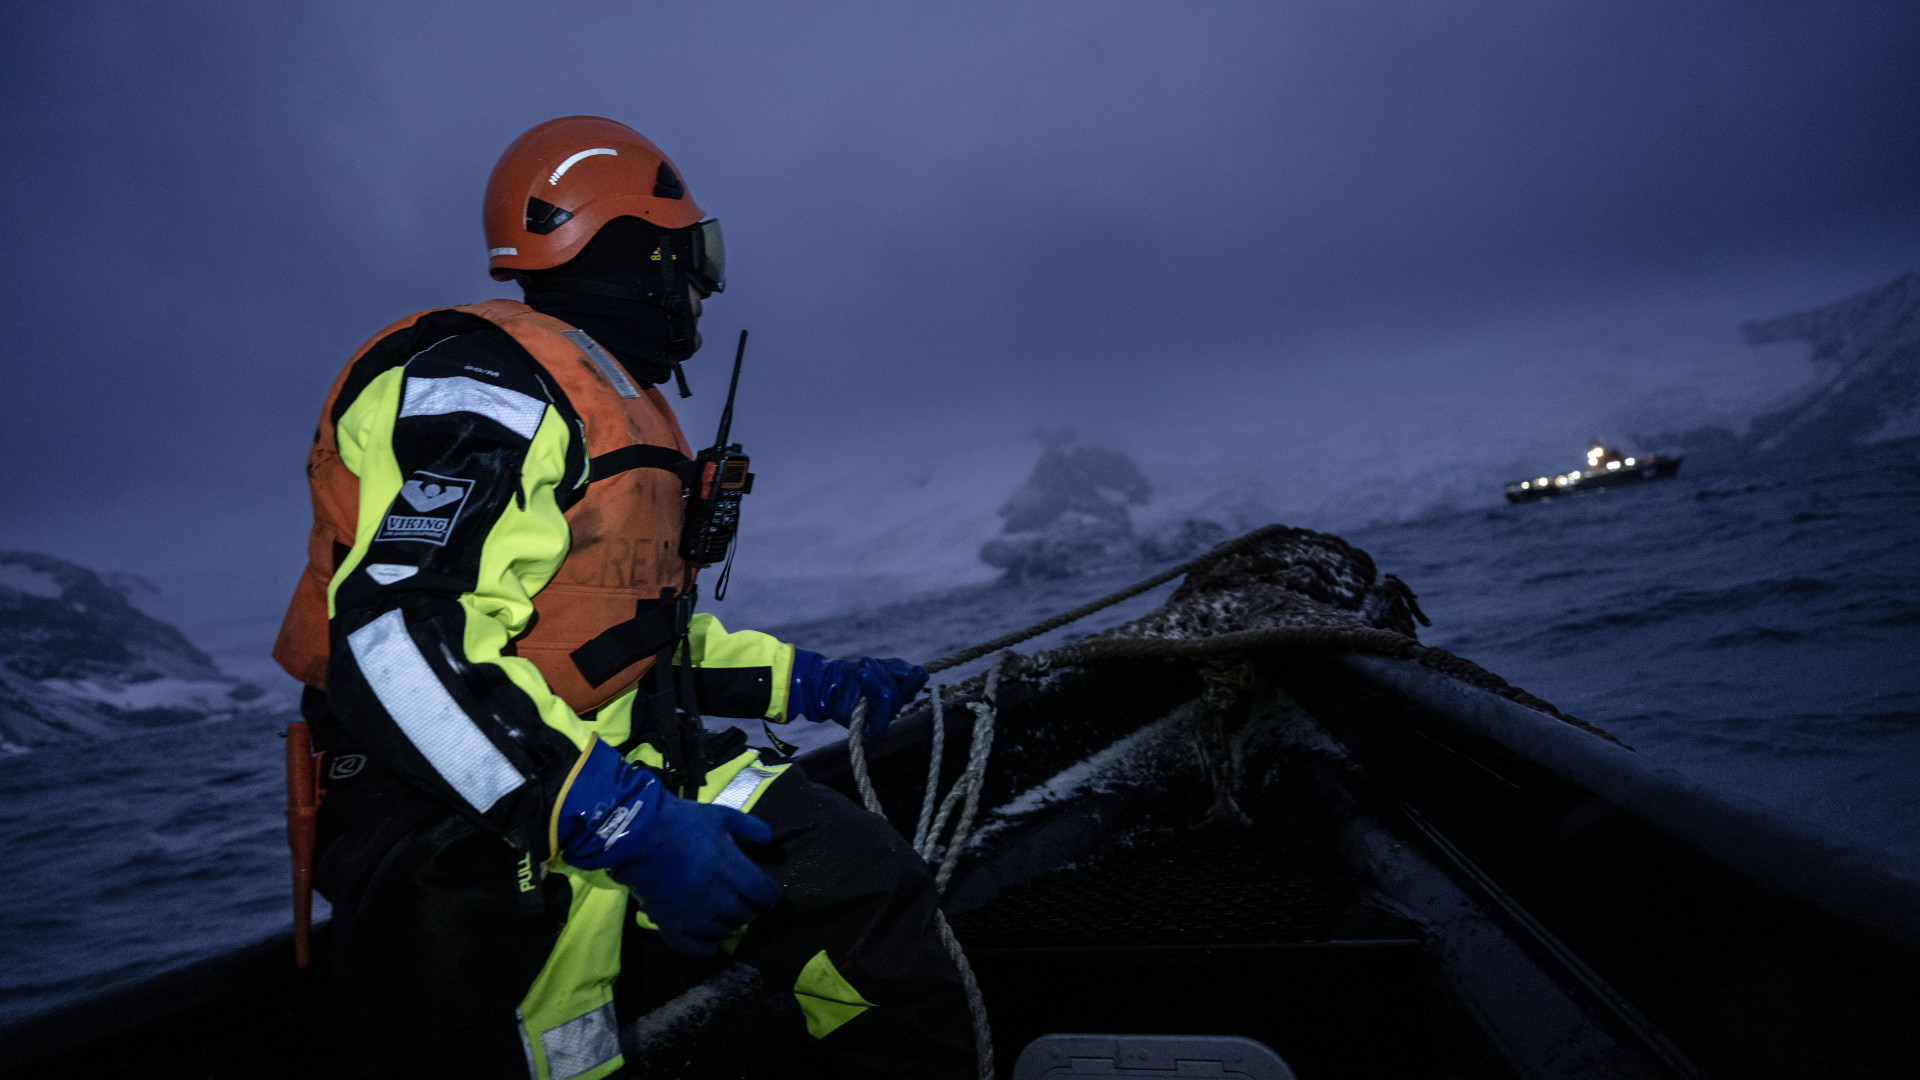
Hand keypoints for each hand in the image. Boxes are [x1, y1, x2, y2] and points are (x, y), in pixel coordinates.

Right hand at [556, 739, 780, 955]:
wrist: (638, 834)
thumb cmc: (683, 822)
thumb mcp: (721, 816)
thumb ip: (750, 828)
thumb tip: (770, 841)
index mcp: (731, 870)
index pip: (764, 894)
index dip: (770, 893)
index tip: (767, 890)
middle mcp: (716, 897)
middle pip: (746, 913)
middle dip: (750, 906)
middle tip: (744, 898)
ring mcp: (692, 915)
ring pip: (724, 931)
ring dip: (729, 923)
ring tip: (725, 912)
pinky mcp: (669, 925)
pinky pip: (693, 948)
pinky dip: (705, 947)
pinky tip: (709, 940)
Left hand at [789, 651, 928, 736]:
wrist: (831, 680)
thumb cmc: (859, 672)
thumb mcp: (884, 665)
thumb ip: (903, 670)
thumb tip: (921, 674)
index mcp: (901, 688)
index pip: (915, 685)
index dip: (915, 679)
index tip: (914, 671)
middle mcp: (894, 705)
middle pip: (902, 694)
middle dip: (884, 676)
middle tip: (866, 663)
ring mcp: (883, 717)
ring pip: (892, 705)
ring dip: (876, 685)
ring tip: (862, 673)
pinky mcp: (870, 728)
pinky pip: (881, 722)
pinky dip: (876, 704)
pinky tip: (865, 690)